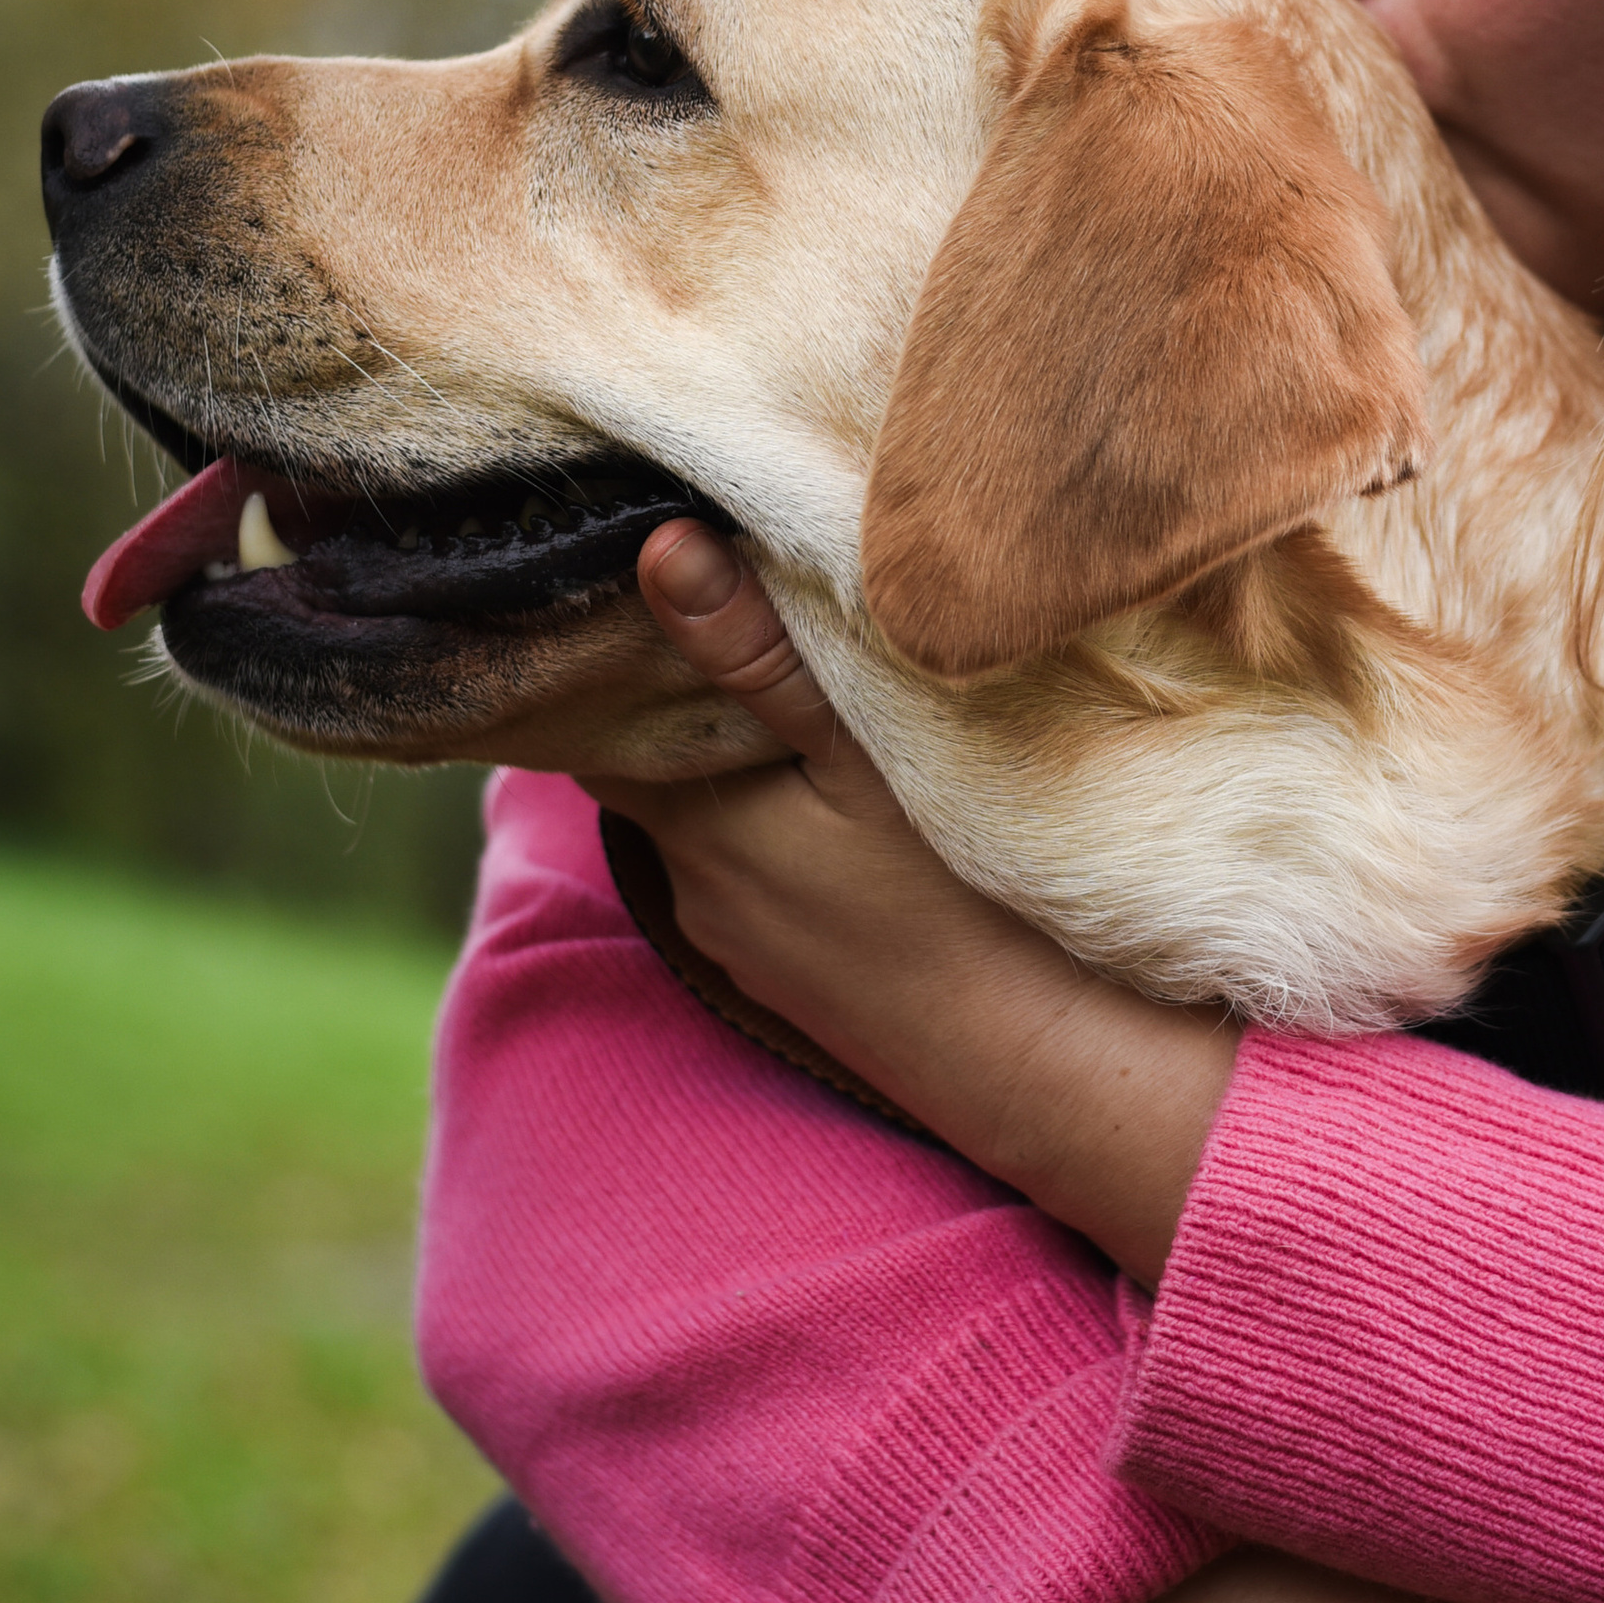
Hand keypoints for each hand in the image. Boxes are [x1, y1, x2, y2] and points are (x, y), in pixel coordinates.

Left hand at [584, 525, 1236, 1276]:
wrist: (1013, 1054)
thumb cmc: (946, 891)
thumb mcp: (856, 752)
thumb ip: (754, 652)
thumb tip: (659, 547)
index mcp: (690, 819)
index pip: (590, 721)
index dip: (607, 658)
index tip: (635, 593)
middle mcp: (691, 884)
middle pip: (641, 771)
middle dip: (663, 704)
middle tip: (708, 624)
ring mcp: (736, 936)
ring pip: (696, 826)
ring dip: (720, 769)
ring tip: (771, 700)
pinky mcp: (782, 970)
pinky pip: (745, 876)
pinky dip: (762, 830)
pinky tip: (819, 805)